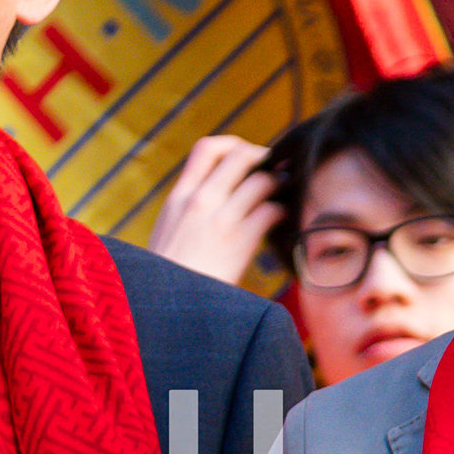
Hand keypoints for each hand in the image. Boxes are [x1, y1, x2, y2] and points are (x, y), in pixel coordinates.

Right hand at [149, 134, 279, 284]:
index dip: (232, 145)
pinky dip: (282, 212)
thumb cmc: (170, 275)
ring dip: (279, 183)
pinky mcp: (240, 242)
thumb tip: (220, 192)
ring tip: (285, 191)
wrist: (170, 308)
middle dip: (263, 157)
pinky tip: (283, 219)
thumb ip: (189, 207)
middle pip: (239, 156)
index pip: (206, 149)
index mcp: (179, 197)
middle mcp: (199, 201)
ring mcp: (221, 220)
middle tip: (276, 168)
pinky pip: (270, 212)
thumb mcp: (168, 230)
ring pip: (261, 181)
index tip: (246, 156)